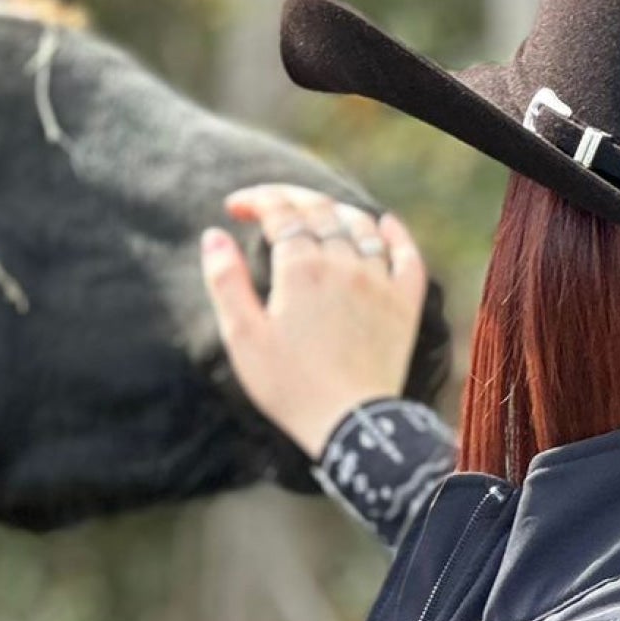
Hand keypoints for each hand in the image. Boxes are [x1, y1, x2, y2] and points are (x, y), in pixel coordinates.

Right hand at [201, 182, 429, 459]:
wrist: (350, 423)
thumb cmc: (289, 385)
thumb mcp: (242, 337)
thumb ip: (225, 282)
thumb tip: (213, 235)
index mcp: (301, 268)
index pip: (280, 211)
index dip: (256, 200)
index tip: (235, 208)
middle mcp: (344, 264)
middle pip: (319, 209)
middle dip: (290, 197)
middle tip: (270, 203)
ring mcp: (379, 282)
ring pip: (361, 226)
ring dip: (335, 211)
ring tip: (316, 214)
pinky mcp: (404, 305)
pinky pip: (406, 256)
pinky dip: (395, 235)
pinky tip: (384, 225)